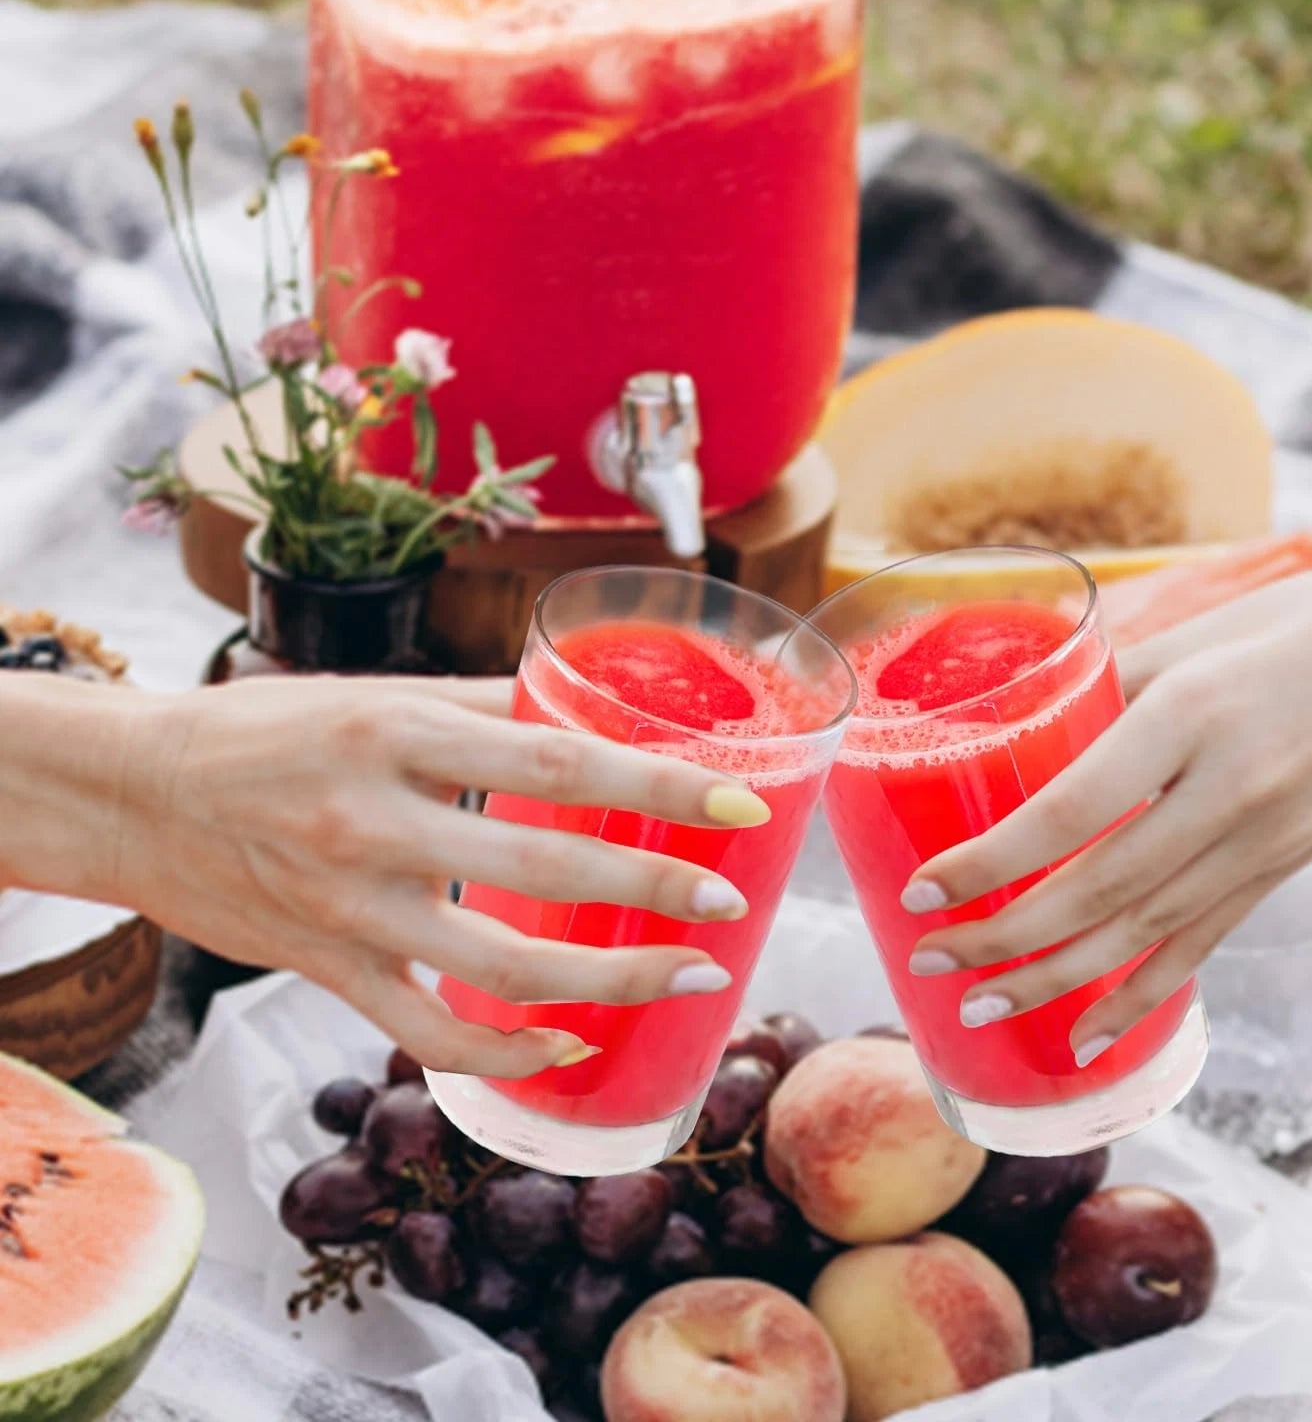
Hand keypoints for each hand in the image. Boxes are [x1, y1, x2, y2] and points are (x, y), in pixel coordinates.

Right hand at [107, 676, 770, 1076]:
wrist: (137, 795)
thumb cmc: (266, 733)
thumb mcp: (377, 697)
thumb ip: (482, 708)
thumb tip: (588, 711)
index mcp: (401, 733)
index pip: (557, 761)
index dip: (657, 785)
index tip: (736, 800)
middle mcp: (377, 822)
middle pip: (545, 866)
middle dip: (655, 889)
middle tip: (729, 899)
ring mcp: (351, 909)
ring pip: (501, 968)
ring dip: (608, 980)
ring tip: (685, 975)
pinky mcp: (327, 970)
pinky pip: (429, 1032)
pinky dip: (506, 1052)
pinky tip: (568, 1043)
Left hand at [900, 560, 1311, 1063]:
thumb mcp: (1204, 632)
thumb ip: (1114, 679)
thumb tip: (1026, 714)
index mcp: (1193, 714)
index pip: (1072, 810)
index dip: (992, 860)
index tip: (924, 885)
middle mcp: (1227, 792)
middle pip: (1097, 888)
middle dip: (1002, 934)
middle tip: (928, 958)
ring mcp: (1263, 843)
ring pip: (1142, 932)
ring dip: (1052, 977)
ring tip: (978, 1001)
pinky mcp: (1284, 871)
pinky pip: (1200, 946)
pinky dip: (1139, 997)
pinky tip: (1084, 1033)